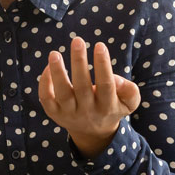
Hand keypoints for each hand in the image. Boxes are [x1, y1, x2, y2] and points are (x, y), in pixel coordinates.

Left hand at [38, 37, 141, 158]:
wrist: (93, 133)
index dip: (103, 65)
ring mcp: (69, 114)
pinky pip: (46, 99)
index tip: (100, 45)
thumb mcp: (128, 102)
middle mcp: (88, 111)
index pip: (106, 85)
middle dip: (79, 62)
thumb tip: (115, 79)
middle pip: (82, 87)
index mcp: (107, 107)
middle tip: (77, 40)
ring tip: (54, 54)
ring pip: (62, 94)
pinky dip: (44, 83)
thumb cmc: (112, 107)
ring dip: (57, 72)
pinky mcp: (55, 113)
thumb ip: (129, 91)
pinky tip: (48, 67)